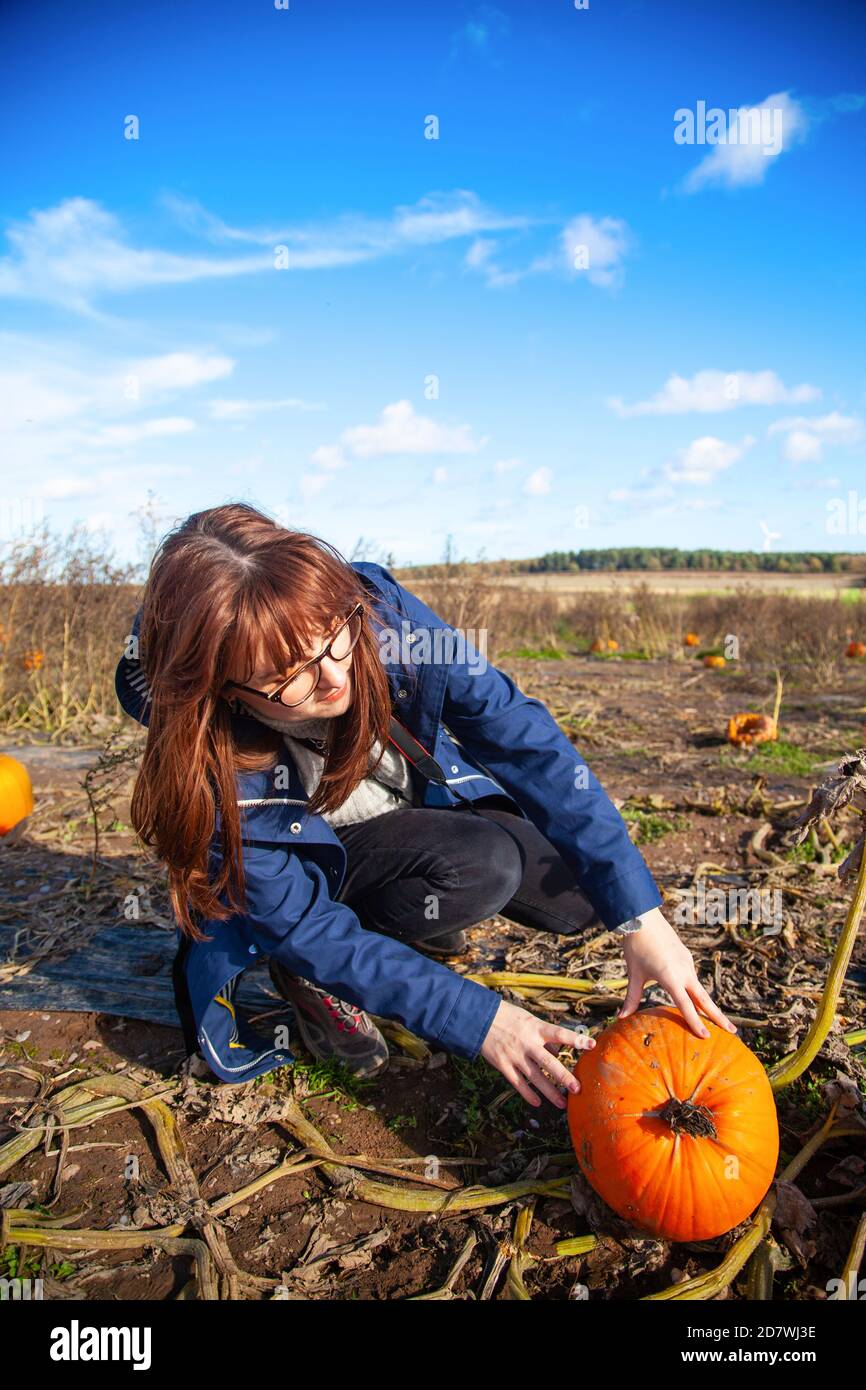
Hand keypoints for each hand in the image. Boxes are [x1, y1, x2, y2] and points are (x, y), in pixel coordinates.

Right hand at [479, 998, 595, 1108]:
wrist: (479, 1019)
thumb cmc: (508, 1017)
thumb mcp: (529, 1020)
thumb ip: (544, 1036)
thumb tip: (558, 1051)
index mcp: (536, 1028)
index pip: (560, 1034)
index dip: (576, 1040)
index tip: (592, 1045)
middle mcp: (527, 1043)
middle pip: (549, 1063)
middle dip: (564, 1077)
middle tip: (578, 1089)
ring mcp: (515, 1056)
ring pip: (535, 1078)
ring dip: (550, 1092)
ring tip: (563, 1104)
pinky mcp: (503, 1065)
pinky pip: (518, 1083)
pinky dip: (528, 1094)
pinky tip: (538, 1103)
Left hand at [619, 907, 736, 1038]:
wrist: (643, 918)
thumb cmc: (636, 947)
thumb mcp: (634, 974)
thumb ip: (632, 998)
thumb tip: (620, 1018)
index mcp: (671, 977)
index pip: (686, 1005)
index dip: (695, 1022)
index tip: (706, 1037)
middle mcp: (684, 971)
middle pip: (704, 999)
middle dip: (718, 1017)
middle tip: (733, 1032)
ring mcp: (687, 963)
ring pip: (700, 989)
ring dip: (708, 1005)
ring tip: (718, 1021)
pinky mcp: (686, 957)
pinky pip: (693, 978)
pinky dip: (697, 991)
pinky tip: (696, 999)